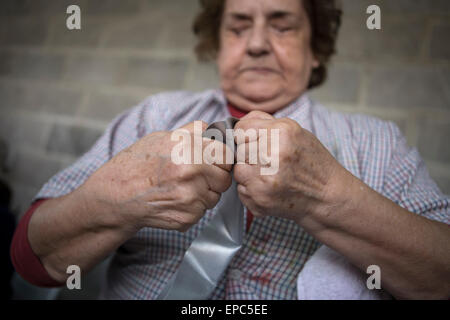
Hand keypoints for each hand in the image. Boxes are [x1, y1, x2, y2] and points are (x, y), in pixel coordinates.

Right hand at [79, 121, 231, 231]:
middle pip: (225, 178)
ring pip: (215, 196)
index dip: (220, 158)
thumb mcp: (161, 137)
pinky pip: (202, 211)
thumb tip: (214, 130)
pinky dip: (193, 208)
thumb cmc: (136, 165)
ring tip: (180, 187)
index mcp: (189, 148)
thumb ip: (192, 132)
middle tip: (195, 176)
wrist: (116, 196)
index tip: (213, 160)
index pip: (226, 154)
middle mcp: (193, 172)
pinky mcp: (188, 217)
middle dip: (214, 177)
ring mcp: (192, 197)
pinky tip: (174, 200)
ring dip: (204, 193)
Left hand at [233, 111, 349, 222]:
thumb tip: (239, 125)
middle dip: (249, 155)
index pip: (241, 129)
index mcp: (282, 133)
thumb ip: (266, 123)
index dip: (245, 136)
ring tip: (269, 175)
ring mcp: (264, 179)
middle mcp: (272, 155)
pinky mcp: (260, 199)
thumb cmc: (313, 162)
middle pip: (239, 150)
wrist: (328, 196)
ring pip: (238, 171)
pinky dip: (252, 190)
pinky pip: (241, 190)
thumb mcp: (296, 132)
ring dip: (249, 173)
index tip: (252, 142)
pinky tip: (270, 188)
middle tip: (267, 162)